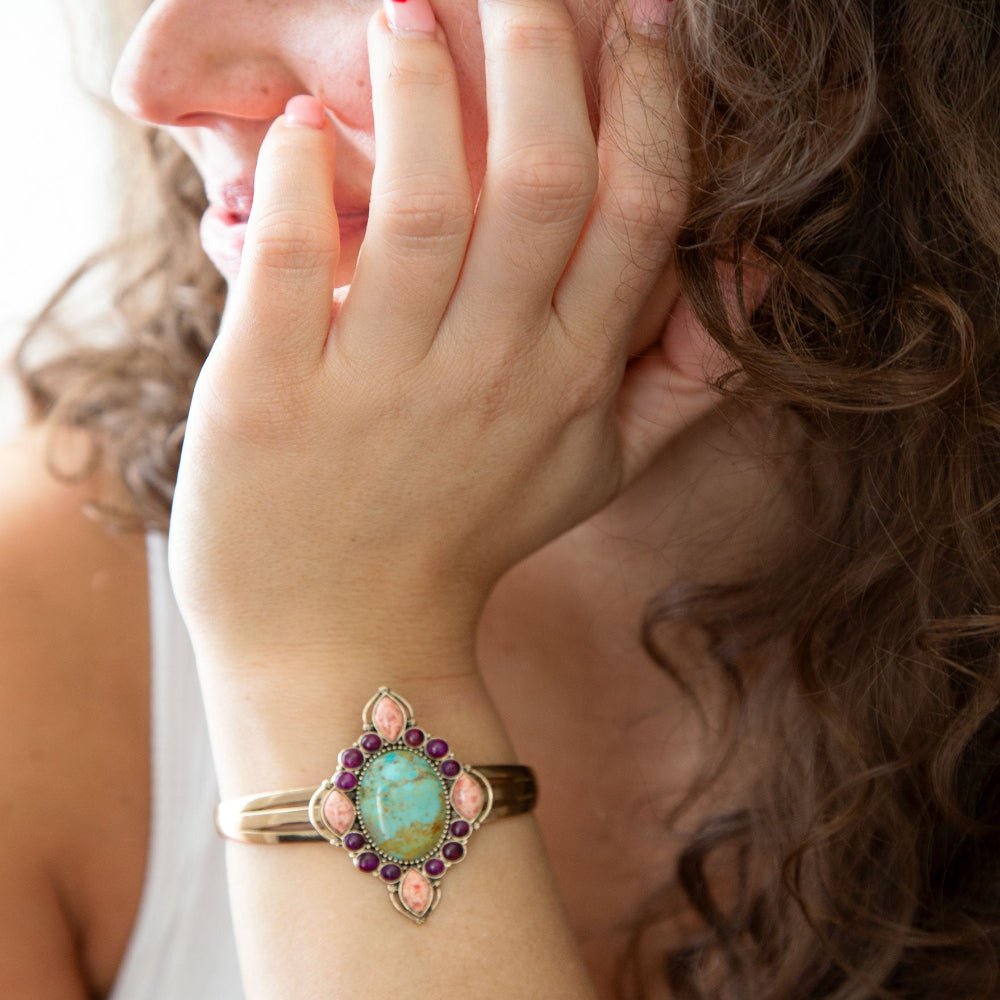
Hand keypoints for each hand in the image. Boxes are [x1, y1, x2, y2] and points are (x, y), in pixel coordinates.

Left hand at [167, 0, 739, 668]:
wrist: (341, 636)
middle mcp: (488, 377)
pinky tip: (301, 124)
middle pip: (541, 185)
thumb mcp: (595, 474)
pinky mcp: (272, 395)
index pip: (634, 216)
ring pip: (423, 205)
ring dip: (420, 88)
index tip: (642, 19)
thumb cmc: (462, 540)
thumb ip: (681, 385)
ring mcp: (379, 388)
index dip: (648, 105)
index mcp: (569, 383)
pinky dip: (296, 175)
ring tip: (407, 8)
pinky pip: (291, 260)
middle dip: (540, 56)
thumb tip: (758, 278)